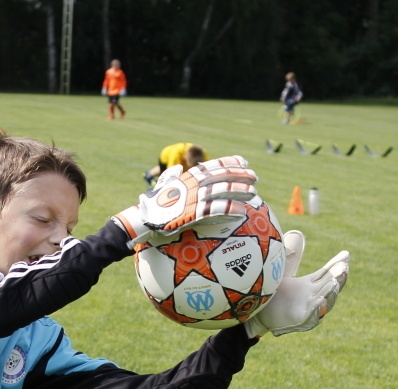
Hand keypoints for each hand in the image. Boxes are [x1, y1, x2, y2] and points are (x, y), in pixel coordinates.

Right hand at [112, 156, 258, 245]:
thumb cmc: (151, 205)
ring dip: (239, 190)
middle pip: (221, 176)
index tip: (243, 161)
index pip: (211, 166)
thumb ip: (170, 177)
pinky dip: (229, 209)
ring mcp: (193, 198)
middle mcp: (192, 185)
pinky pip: (215, 210)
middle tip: (254, 176)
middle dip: (240, 175)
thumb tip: (175, 168)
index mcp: (187, 177)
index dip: (229, 162)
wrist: (143, 219)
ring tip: (254, 193)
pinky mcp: (192, 213)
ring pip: (221, 191)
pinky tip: (241, 211)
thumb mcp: (162, 186)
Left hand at [244, 230, 347, 337]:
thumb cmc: (272, 294)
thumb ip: (291, 257)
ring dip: (331, 293)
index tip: (346, 254)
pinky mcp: (299, 321)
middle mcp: (313, 296)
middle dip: (338, 278)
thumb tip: (297, 234)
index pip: (328, 272)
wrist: (257, 314)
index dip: (337, 264)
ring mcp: (307, 309)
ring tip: (335, 283)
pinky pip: (310, 316)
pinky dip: (316, 310)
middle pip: (330, 286)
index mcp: (311, 284)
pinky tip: (321, 301)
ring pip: (324, 301)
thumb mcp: (283, 272)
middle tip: (344, 267)